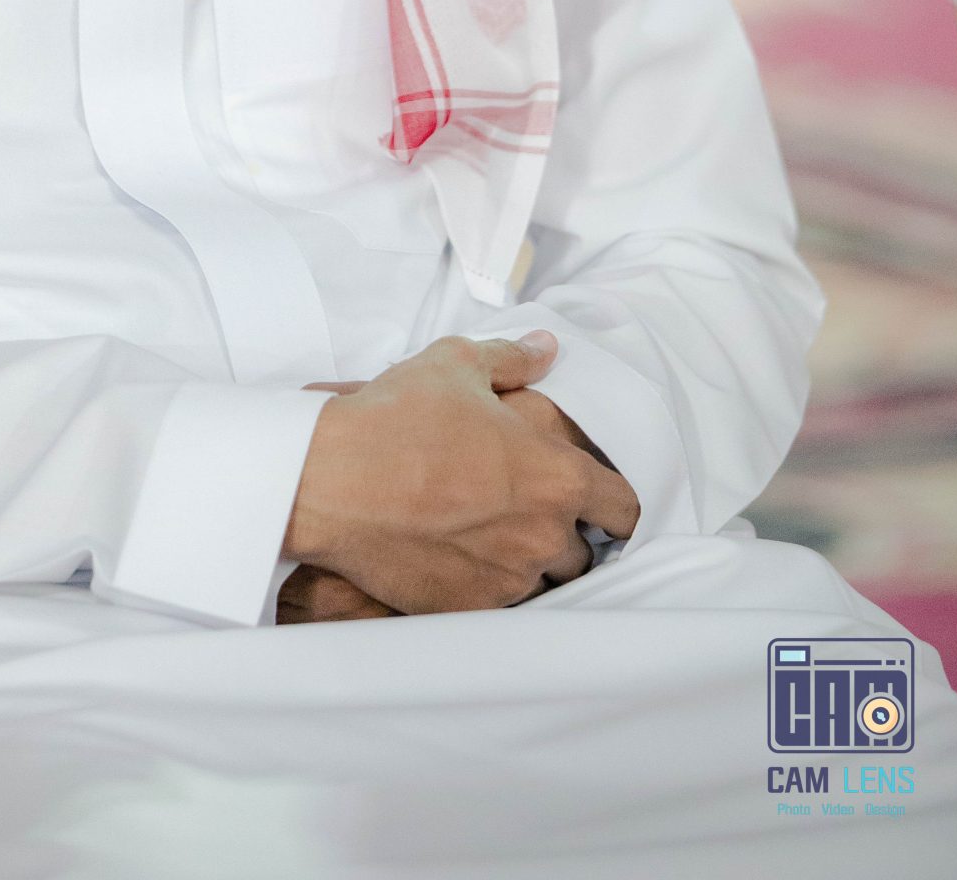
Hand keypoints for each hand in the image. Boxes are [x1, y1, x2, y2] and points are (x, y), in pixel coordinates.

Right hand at [282, 334, 639, 616]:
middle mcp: (543, 535)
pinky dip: (487, 584)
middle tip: (526, 508)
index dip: (616, 503)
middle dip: (562, 532)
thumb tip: (544, 348)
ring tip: (489, 533)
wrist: (332, 481)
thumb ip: (511, 358)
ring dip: (527, 562)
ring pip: (541, 582)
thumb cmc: (398, 419)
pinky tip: (457, 555)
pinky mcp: (469, 609)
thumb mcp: (455, 364)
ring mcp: (508, 579)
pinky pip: (499, 605)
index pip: (624, 508)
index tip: (599, 501)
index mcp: (556, 476)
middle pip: (582, 552)